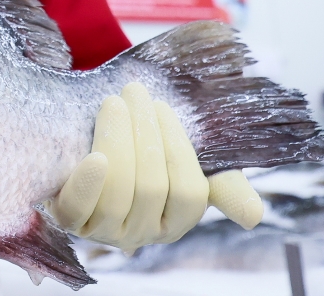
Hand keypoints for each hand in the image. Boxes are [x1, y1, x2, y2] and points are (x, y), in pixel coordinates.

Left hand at [51, 82, 264, 252]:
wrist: (99, 134)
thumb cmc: (148, 146)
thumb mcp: (189, 161)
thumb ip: (224, 183)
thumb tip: (253, 215)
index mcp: (176, 219)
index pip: (189, 193)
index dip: (176, 147)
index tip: (161, 106)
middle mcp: (142, 232)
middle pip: (152, 190)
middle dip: (144, 133)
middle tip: (134, 91)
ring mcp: (105, 230)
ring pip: (118, 195)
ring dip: (117, 142)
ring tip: (113, 103)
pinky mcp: (70, 221)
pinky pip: (77, 211)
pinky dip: (87, 184)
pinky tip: (92, 156)